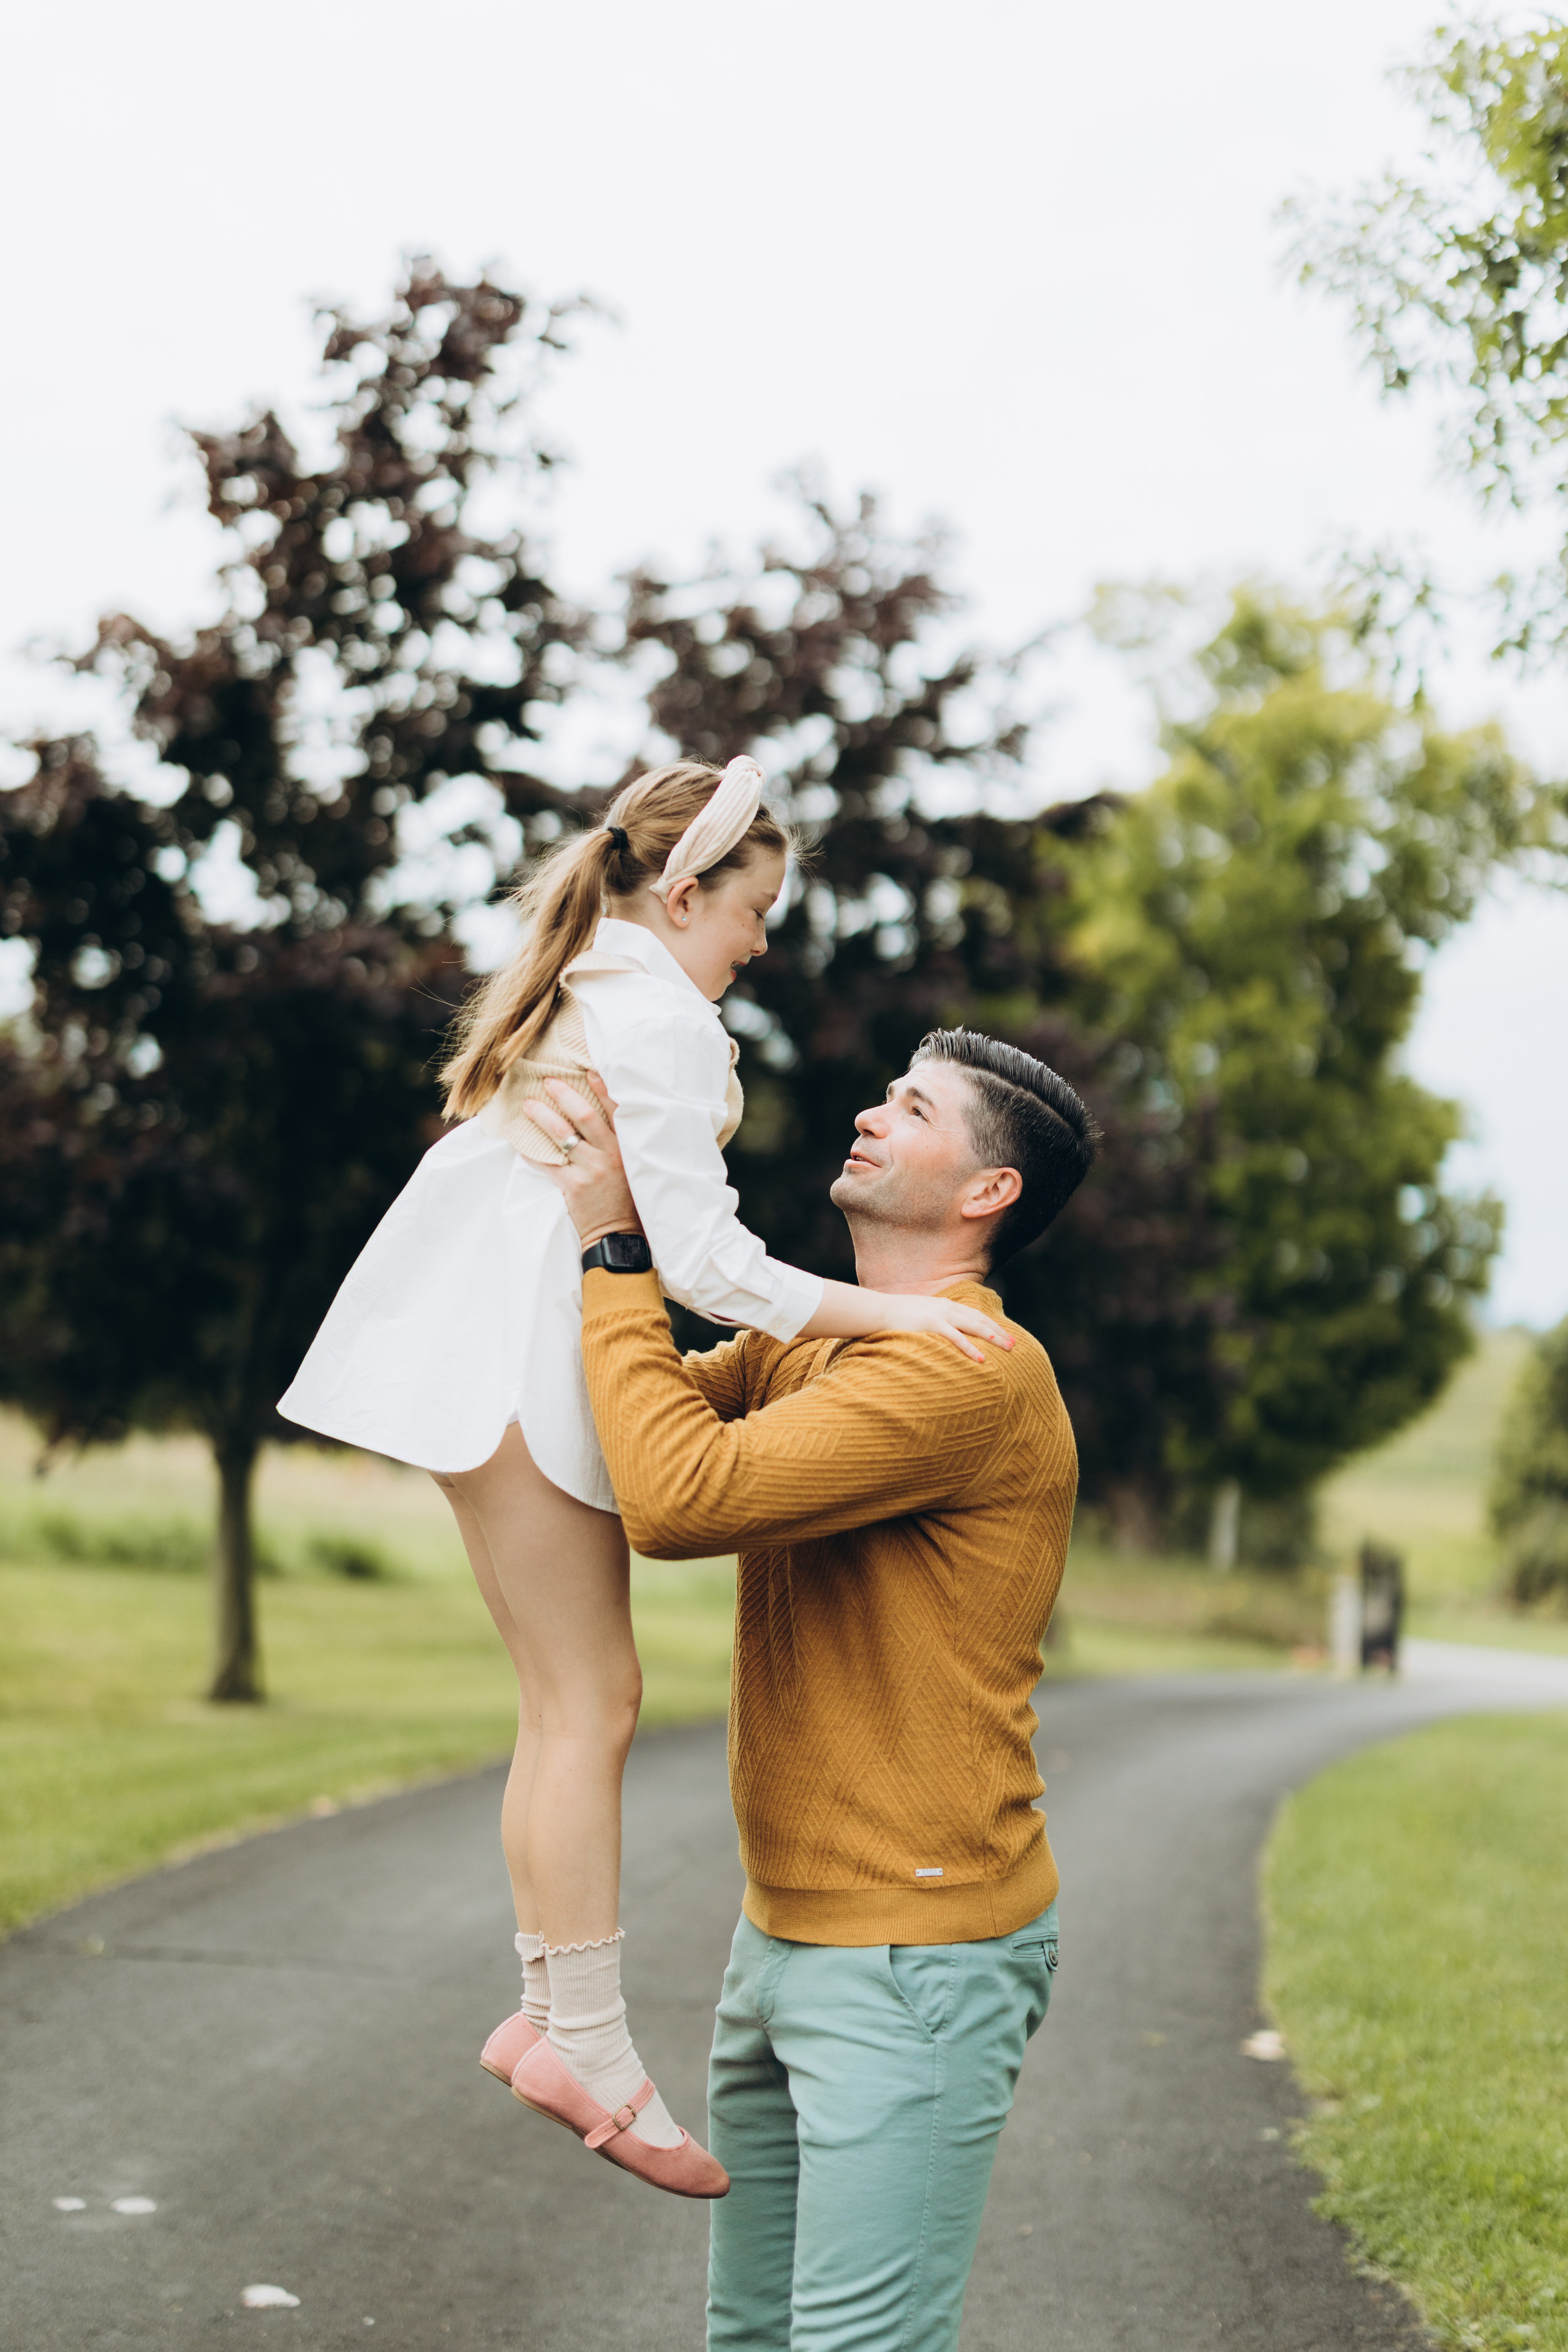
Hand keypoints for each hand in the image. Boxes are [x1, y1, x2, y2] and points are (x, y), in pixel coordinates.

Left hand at [533, 1076, 643, 1247]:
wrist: (619, 1234)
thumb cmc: (627, 1198)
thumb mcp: (632, 1167)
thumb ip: (620, 1143)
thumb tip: (598, 1116)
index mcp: (627, 1148)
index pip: (615, 1110)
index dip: (601, 1088)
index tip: (586, 1070)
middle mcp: (610, 1156)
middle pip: (584, 1117)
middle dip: (564, 1095)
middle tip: (547, 1082)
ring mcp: (591, 1171)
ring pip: (562, 1136)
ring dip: (542, 1117)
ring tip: (528, 1106)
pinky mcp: (573, 1187)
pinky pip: (547, 1163)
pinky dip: (532, 1151)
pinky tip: (520, 1141)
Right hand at [870, 1292, 1014, 1364]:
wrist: (877, 1311)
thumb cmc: (895, 1316)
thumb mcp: (919, 1315)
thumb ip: (933, 1321)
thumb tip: (942, 1334)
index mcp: (944, 1305)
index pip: (975, 1314)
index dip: (992, 1324)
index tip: (1006, 1335)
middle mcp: (946, 1307)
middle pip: (980, 1320)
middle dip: (999, 1331)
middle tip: (1014, 1344)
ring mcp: (939, 1314)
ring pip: (973, 1326)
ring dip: (992, 1337)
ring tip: (1007, 1349)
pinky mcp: (930, 1324)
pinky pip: (956, 1337)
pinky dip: (970, 1348)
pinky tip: (981, 1359)